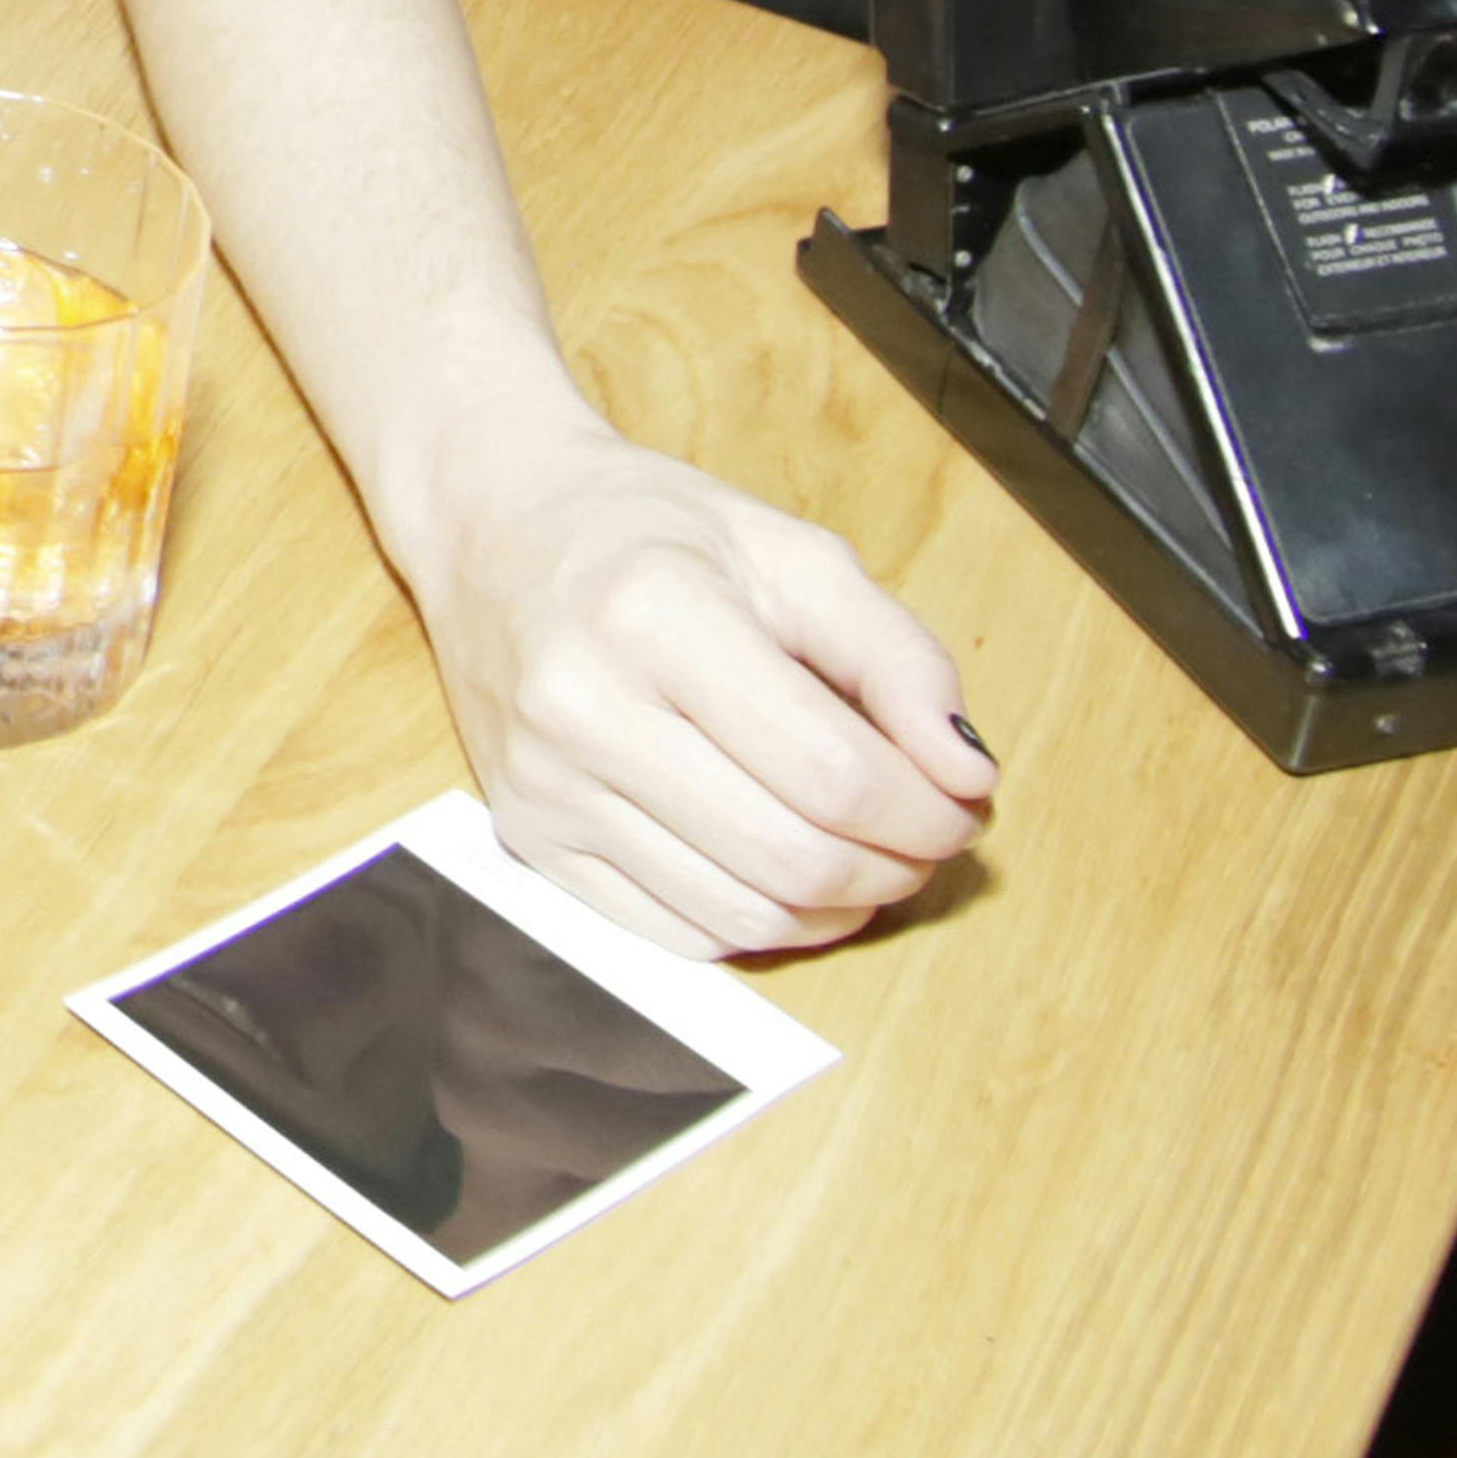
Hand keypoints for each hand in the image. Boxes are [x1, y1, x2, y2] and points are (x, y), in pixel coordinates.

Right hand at [390, 421, 1000, 954]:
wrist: (490, 524)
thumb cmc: (647, 530)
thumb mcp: (790, 551)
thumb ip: (896, 656)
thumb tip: (966, 772)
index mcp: (653, 615)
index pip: (831, 770)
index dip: (927, 811)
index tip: (963, 802)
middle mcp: (582, 709)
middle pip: (791, 856)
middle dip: (895, 868)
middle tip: (927, 839)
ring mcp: (545, 786)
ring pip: (740, 914)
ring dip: (838, 908)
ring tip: (869, 859)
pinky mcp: (526, 838)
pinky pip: (675, 933)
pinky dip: (760, 924)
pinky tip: (791, 879)